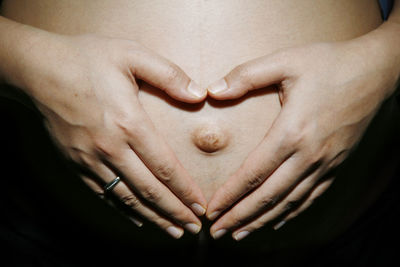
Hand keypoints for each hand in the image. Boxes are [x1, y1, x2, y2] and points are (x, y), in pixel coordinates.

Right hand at [18, 33, 207, 237]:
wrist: (38, 69)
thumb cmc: (87, 58)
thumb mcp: (131, 54)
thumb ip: (168, 74)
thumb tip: (200, 95)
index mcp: (129, 123)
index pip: (164, 166)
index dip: (185, 189)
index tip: (201, 206)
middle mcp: (111, 148)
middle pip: (148, 190)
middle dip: (174, 212)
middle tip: (193, 228)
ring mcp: (91, 159)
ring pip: (127, 198)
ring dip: (152, 217)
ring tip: (172, 231)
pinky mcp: (76, 163)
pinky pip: (103, 194)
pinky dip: (123, 210)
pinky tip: (137, 218)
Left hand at [205, 38, 399, 239]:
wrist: (376, 71)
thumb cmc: (329, 63)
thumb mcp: (285, 60)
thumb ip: (246, 75)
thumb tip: (212, 91)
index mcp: (292, 131)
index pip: (253, 173)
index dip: (229, 195)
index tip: (210, 210)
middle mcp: (309, 155)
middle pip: (268, 196)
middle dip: (240, 217)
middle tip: (217, 233)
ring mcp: (325, 163)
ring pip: (289, 202)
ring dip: (261, 220)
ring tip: (239, 234)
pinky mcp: (336, 164)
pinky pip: (311, 196)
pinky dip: (291, 212)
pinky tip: (276, 221)